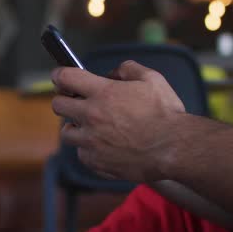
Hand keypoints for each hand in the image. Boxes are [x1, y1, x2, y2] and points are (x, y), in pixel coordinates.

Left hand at [51, 61, 185, 182]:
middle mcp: (91, 116)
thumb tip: (115, 73)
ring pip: (66, 132)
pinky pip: (81, 154)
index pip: (65, 78)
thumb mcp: (152, 79)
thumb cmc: (166, 114)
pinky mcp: (95, 162)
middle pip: (58, 105)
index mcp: (103, 93)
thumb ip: (129, 70)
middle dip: (64, 100)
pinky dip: (88, 149)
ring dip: (74, 127)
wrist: (174, 149)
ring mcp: (91, 141)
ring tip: (88, 126)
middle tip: (74, 101)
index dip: (59, 74)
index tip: (60, 76)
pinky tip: (101, 146)